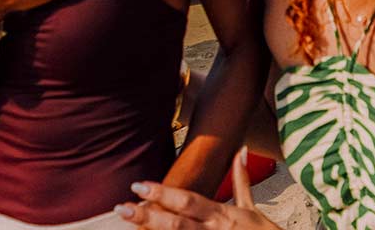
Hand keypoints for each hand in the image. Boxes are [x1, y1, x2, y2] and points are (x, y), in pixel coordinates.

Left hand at [117, 182, 280, 229]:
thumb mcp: (252, 208)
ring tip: (128, 228)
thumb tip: (240, 151)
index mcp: (222, 213)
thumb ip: (241, 180)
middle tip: (122, 208)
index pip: (188, 200)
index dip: (163, 194)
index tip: (138, 186)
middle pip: (178, 223)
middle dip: (149, 215)